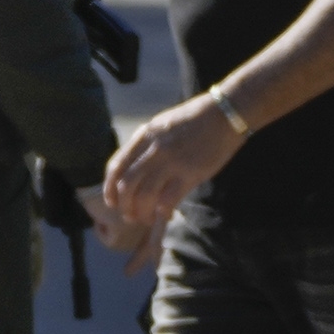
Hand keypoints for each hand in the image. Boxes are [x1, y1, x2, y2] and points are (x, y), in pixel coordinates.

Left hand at [94, 92, 242, 254]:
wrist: (224, 114)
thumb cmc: (195, 121)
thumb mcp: (162, 126)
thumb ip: (146, 145)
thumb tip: (134, 169)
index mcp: (144, 136)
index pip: (116, 166)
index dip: (109, 189)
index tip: (112, 202)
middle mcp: (154, 149)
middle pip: (127, 185)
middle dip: (125, 206)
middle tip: (130, 216)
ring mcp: (172, 162)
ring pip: (145, 196)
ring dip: (142, 213)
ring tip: (147, 219)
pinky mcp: (191, 173)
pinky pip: (168, 200)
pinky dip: (163, 212)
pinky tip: (166, 215)